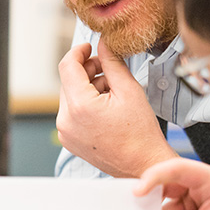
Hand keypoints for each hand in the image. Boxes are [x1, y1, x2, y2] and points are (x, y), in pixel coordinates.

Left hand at [56, 39, 175, 177]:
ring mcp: (65, 133)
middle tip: (109, 70)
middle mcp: (66, 121)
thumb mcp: (129, 90)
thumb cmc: (141, 133)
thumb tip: (103, 43)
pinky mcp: (68, 140)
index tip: (89, 47)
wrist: (144, 166)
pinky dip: (85, 104)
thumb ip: (112, 62)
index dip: (78, 51)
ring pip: (70, 96)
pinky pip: (72, 112)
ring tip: (113, 93)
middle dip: (88, 71)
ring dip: (88, 88)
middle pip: (68, 81)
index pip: (67, 66)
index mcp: (79, 107)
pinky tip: (106, 107)